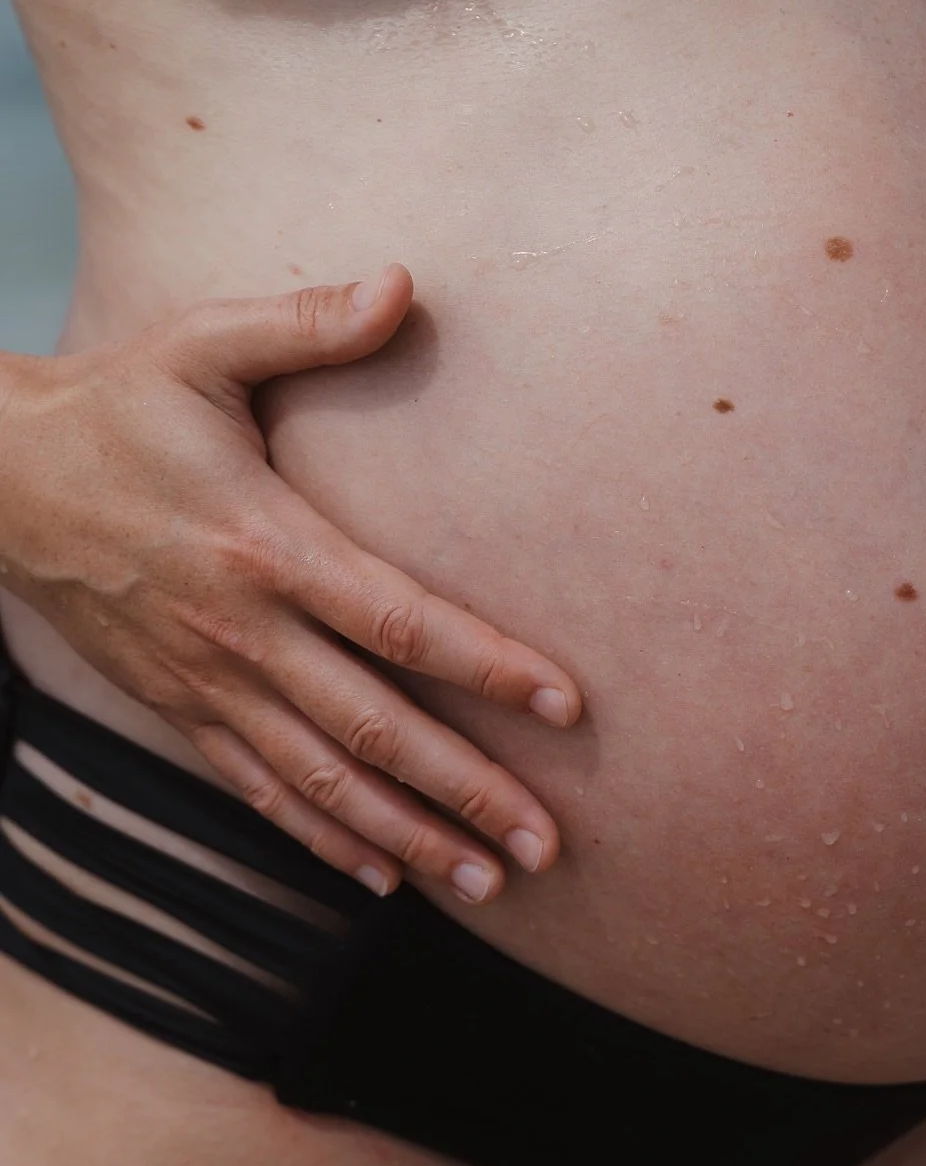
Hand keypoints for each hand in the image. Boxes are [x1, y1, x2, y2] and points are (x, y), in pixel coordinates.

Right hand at [0, 267, 581, 899]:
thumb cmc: (119, 404)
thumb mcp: (203, 343)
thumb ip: (307, 320)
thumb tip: (404, 282)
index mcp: (266, 544)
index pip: (397, 619)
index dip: (486, 664)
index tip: (565, 705)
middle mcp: (242, 632)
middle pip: (374, 729)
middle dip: (467, 791)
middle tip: (550, 847)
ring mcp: (208, 684)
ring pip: (323, 782)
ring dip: (411, 837)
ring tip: (490, 883)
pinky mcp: (180, 709)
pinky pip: (260, 792)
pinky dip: (324, 840)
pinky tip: (383, 878)